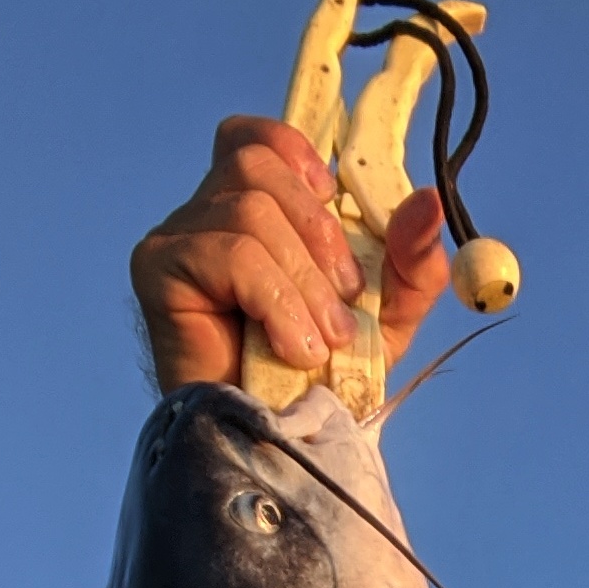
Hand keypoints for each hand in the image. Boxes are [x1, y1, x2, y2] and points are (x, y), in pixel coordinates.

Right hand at [130, 116, 449, 392]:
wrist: (280, 449)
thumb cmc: (322, 384)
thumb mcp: (386, 318)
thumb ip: (412, 261)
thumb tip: (429, 200)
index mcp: (255, 211)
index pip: (259, 138)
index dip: (297, 152)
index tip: (334, 200)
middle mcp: (209, 216)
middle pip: (257, 163)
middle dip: (318, 233)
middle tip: (341, 301)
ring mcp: (179, 240)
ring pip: (250, 210)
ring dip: (302, 283)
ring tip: (317, 342)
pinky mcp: (159, 270)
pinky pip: (229, 252)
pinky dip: (275, 299)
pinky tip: (289, 348)